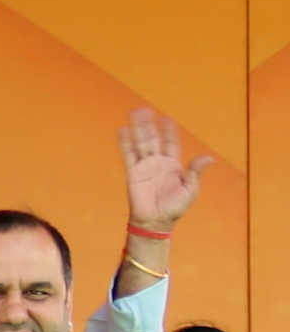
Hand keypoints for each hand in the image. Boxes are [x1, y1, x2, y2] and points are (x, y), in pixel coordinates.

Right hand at [120, 108, 216, 229]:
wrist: (156, 221)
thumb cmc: (175, 207)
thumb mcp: (190, 189)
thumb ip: (195, 172)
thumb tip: (208, 157)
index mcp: (172, 165)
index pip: (171, 143)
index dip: (169, 131)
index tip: (167, 119)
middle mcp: (157, 162)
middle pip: (153, 139)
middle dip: (150, 125)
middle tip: (145, 110)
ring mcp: (144, 166)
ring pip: (140, 143)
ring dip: (138, 128)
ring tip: (134, 113)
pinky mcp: (133, 173)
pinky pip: (128, 155)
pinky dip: (125, 142)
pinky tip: (123, 131)